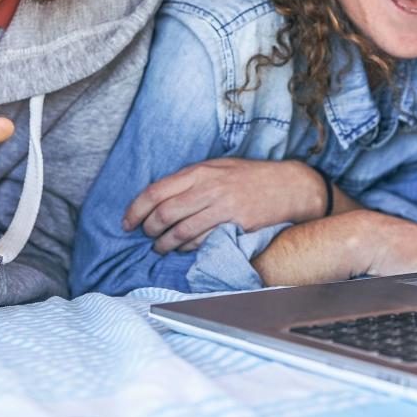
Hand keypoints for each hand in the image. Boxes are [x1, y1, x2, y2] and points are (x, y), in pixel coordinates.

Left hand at [123, 158, 325, 252]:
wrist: (290, 186)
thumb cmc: (251, 177)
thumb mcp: (218, 167)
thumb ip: (191, 179)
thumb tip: (161, 196)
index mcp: (200, 171)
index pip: (156, 191)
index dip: (135, 209)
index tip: (127, 222)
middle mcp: (209, 188)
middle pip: (164, 214)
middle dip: (149, 229)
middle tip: (146, 236)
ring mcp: (223, 208)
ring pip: (181, 232)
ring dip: (165, 244)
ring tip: (160, 248)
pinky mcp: (236, 225)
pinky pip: (202, 242)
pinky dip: (187, 249)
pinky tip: (183, 249)